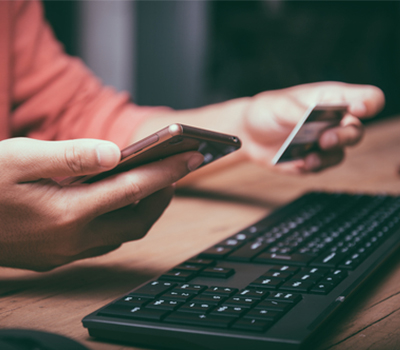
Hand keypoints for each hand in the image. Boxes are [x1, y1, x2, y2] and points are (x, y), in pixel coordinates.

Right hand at [0, 138, 203, 270]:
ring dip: (145, 209)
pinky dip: (122, 220)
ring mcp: (66, 252)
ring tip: (155, 183)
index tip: (193, 155)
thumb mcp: (19, 158)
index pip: (135, 189)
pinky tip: (121, 202)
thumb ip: (71, 156)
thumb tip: (116, 152)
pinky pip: (105, 240)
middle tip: (177, 169)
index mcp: (68, 212)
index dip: (168, 170)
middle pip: (138, 220)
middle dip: (165, 194)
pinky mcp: (59, 255)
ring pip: (124, 234)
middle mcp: (73, 239)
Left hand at [241, 81, 384, 172]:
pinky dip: (311, 166)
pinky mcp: (312, 160)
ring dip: (327, 157)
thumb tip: (310, 119)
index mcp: (331, 99)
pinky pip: (320, 167)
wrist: (248, 134)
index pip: (366, 99)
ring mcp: (323, 143)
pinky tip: (298, 163)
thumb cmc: (266, 111)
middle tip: (325, 139)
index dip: (368, 104)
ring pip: (339, 153)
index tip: (356, 110)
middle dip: (344, 137)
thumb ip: (298, 112)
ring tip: (309, 158)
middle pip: (356, 131)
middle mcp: (333, 122)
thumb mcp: (279, 105)